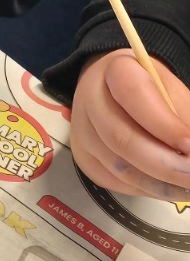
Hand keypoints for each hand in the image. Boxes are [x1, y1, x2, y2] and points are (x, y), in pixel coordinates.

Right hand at [70, 50, 189, 200]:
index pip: (134, 96)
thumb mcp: (172, 91)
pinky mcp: (84, 158)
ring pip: (120, 168)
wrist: (113, 90)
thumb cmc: (151, 89)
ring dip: (160, 185)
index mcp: (115, 70)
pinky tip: (168, 187)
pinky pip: (116, 183)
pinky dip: (147, 190)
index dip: (164, 125)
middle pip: (122, 139)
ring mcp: (82, 131)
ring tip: (188, 188)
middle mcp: (89, 99)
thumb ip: (184, 118)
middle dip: (166, 166)